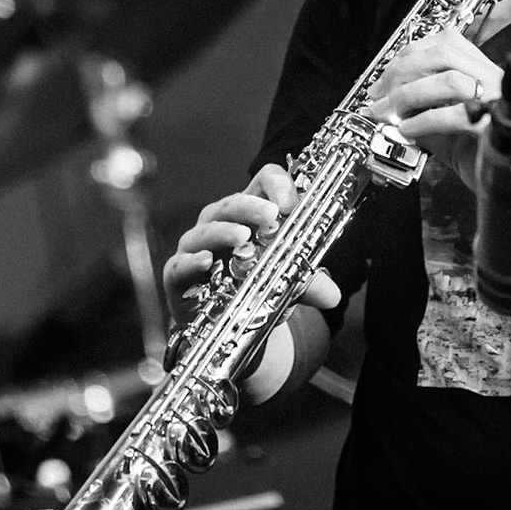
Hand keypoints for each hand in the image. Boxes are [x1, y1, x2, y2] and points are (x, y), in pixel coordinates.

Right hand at [162, 163, 340, 325]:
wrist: (224, 325)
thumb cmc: (253, 289)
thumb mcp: (285, 284)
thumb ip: (307, 285)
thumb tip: (332, 296)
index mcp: (249, 216)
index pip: (262, 183)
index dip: (276, 184)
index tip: (291, 203)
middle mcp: (220, 225)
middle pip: (231, 203)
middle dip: (251, 206)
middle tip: (271, 215)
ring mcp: (197, 249)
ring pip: (205, 229)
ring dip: (223, 231)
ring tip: (242, 237)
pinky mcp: (178, 276)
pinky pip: (180, 264)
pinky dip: (192, 262)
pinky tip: (207, 262)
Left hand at [361, 31, 501, 194]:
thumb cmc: (483, 157)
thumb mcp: (444, 129)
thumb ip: (421, 112)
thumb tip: (386, 106)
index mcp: (483, 72)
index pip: (445, 42)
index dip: (408, 55)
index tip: (384, 76)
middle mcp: (495, 81)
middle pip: (444, 54)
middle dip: (402, 71)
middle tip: (379, 95)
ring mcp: (500, 103)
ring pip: (450, 80)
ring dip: (408, 95)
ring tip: (389, 113)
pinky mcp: (496, 129)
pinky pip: (455, 115)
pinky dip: (423, 120)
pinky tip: (408, 129)